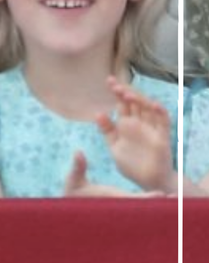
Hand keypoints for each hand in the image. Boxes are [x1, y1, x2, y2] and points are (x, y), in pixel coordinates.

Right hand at [63, 151, 164, 197]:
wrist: (73, 207)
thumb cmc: (73, 194)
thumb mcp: (73, 180)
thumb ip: (77, 167)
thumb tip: (78, 152)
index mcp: (113, 198)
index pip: (134, 200)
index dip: (148, 198)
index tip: (162, 194)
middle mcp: (121, 204)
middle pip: (144, 206)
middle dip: (160, 203)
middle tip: (176, 197)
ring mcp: (123, 205)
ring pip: (144, 206)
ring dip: (158, 203)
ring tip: (174, 197)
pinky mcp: (124, 204)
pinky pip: (140, 204)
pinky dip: (151, 201)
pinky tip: (162, 196)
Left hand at [95, 76, 174, 192]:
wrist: (147, 182)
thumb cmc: (131, 164)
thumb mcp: (114, 146)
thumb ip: (107, 131)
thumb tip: (98, 113)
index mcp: (127, 124)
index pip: (122, 104)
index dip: (117, 92)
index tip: (109, 80)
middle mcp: (139, 124)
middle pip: (134, 103)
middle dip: (125, 92)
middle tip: (114, 84)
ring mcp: (151, 130)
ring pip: (148, 109)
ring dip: (139, 100)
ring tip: (127, 94)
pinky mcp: (162, 138)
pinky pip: (164, 123)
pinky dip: (160, 112)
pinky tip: (153, 104)